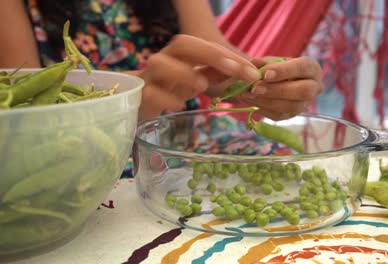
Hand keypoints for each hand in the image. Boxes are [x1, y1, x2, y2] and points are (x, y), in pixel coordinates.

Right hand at [137, 34, 260, 120]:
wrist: (135, 106)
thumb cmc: (168, 91)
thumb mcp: (194, 81)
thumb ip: (215, 74)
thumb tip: (245, 71)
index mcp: (178, 55)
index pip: (205, 46)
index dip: (229, 56)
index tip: (252, 72)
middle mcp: (163, 60)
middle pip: (182, 44)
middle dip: (211, 54)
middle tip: (235, 70)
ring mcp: (148, 78)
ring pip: (160, 64)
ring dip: (184, 73)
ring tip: (202, 86)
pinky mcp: (139, 98)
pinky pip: (151, 94)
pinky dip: (167, 99)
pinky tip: (179, 105)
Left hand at [237, 57, 323, 119]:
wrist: (271, 83)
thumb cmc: (274, 68)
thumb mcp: (269, 61)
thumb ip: (263, 62)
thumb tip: (255, 63)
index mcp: (312, 68)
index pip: (303, 68)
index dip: (284, 71)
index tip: (265, 74)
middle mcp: (314, 87)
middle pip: (303, 91)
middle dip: (277, 90)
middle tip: (255, 88)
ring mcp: (304, 104)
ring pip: (292, 106)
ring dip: (268, 101)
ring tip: (248, 95)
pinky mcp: (291, 115)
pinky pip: (279, 115)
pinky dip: (263, 108)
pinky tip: (250, 101)